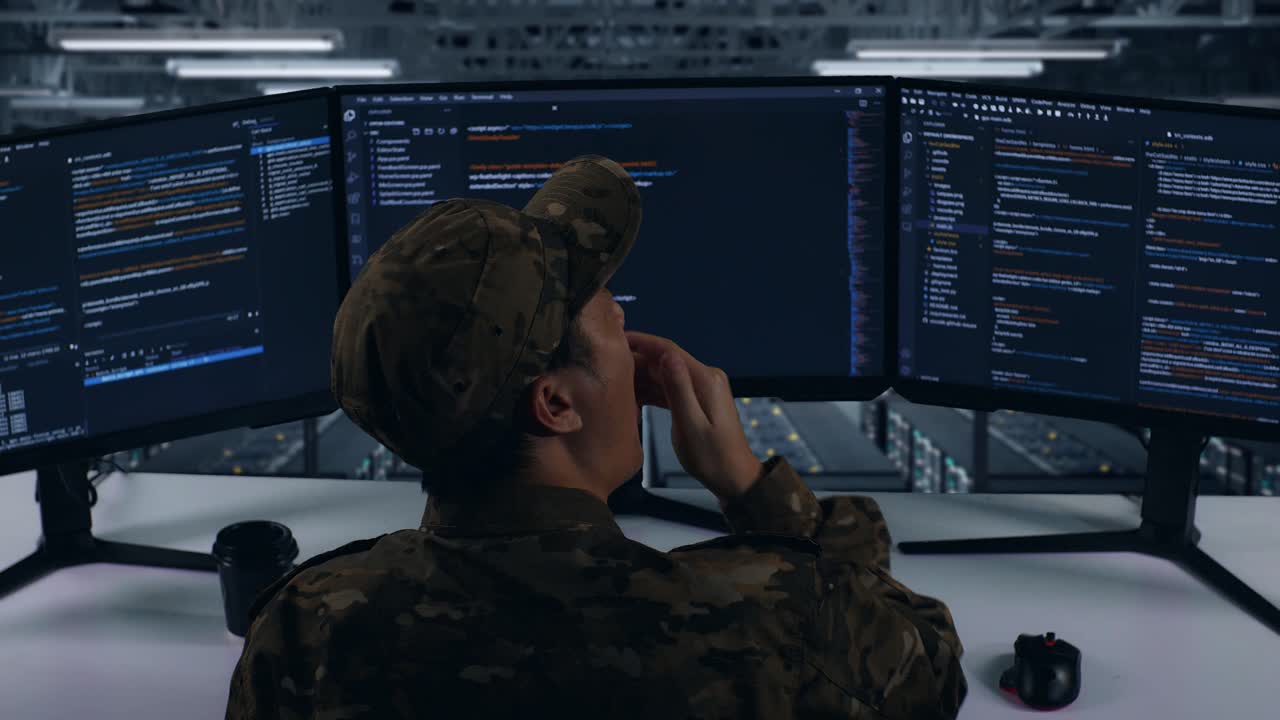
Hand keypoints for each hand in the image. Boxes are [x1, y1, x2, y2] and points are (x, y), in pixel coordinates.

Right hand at [628, 331, 761, 499]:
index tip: (616, 339)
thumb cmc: (712, 457)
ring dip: (642, 378)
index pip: (669, 350)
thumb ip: (679, 389)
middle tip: (606, 369)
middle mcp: (705, 377)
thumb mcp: (691, 425)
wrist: (734, 477)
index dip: (641, 342)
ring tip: (614, 384)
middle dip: (637, 362)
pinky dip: (652, 391)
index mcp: (705, 379)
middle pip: (665, 360)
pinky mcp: (698, 399)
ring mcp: (702, 388)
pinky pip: (671, 388)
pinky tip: (633, 397)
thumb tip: (667, 356)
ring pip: (665, 374)